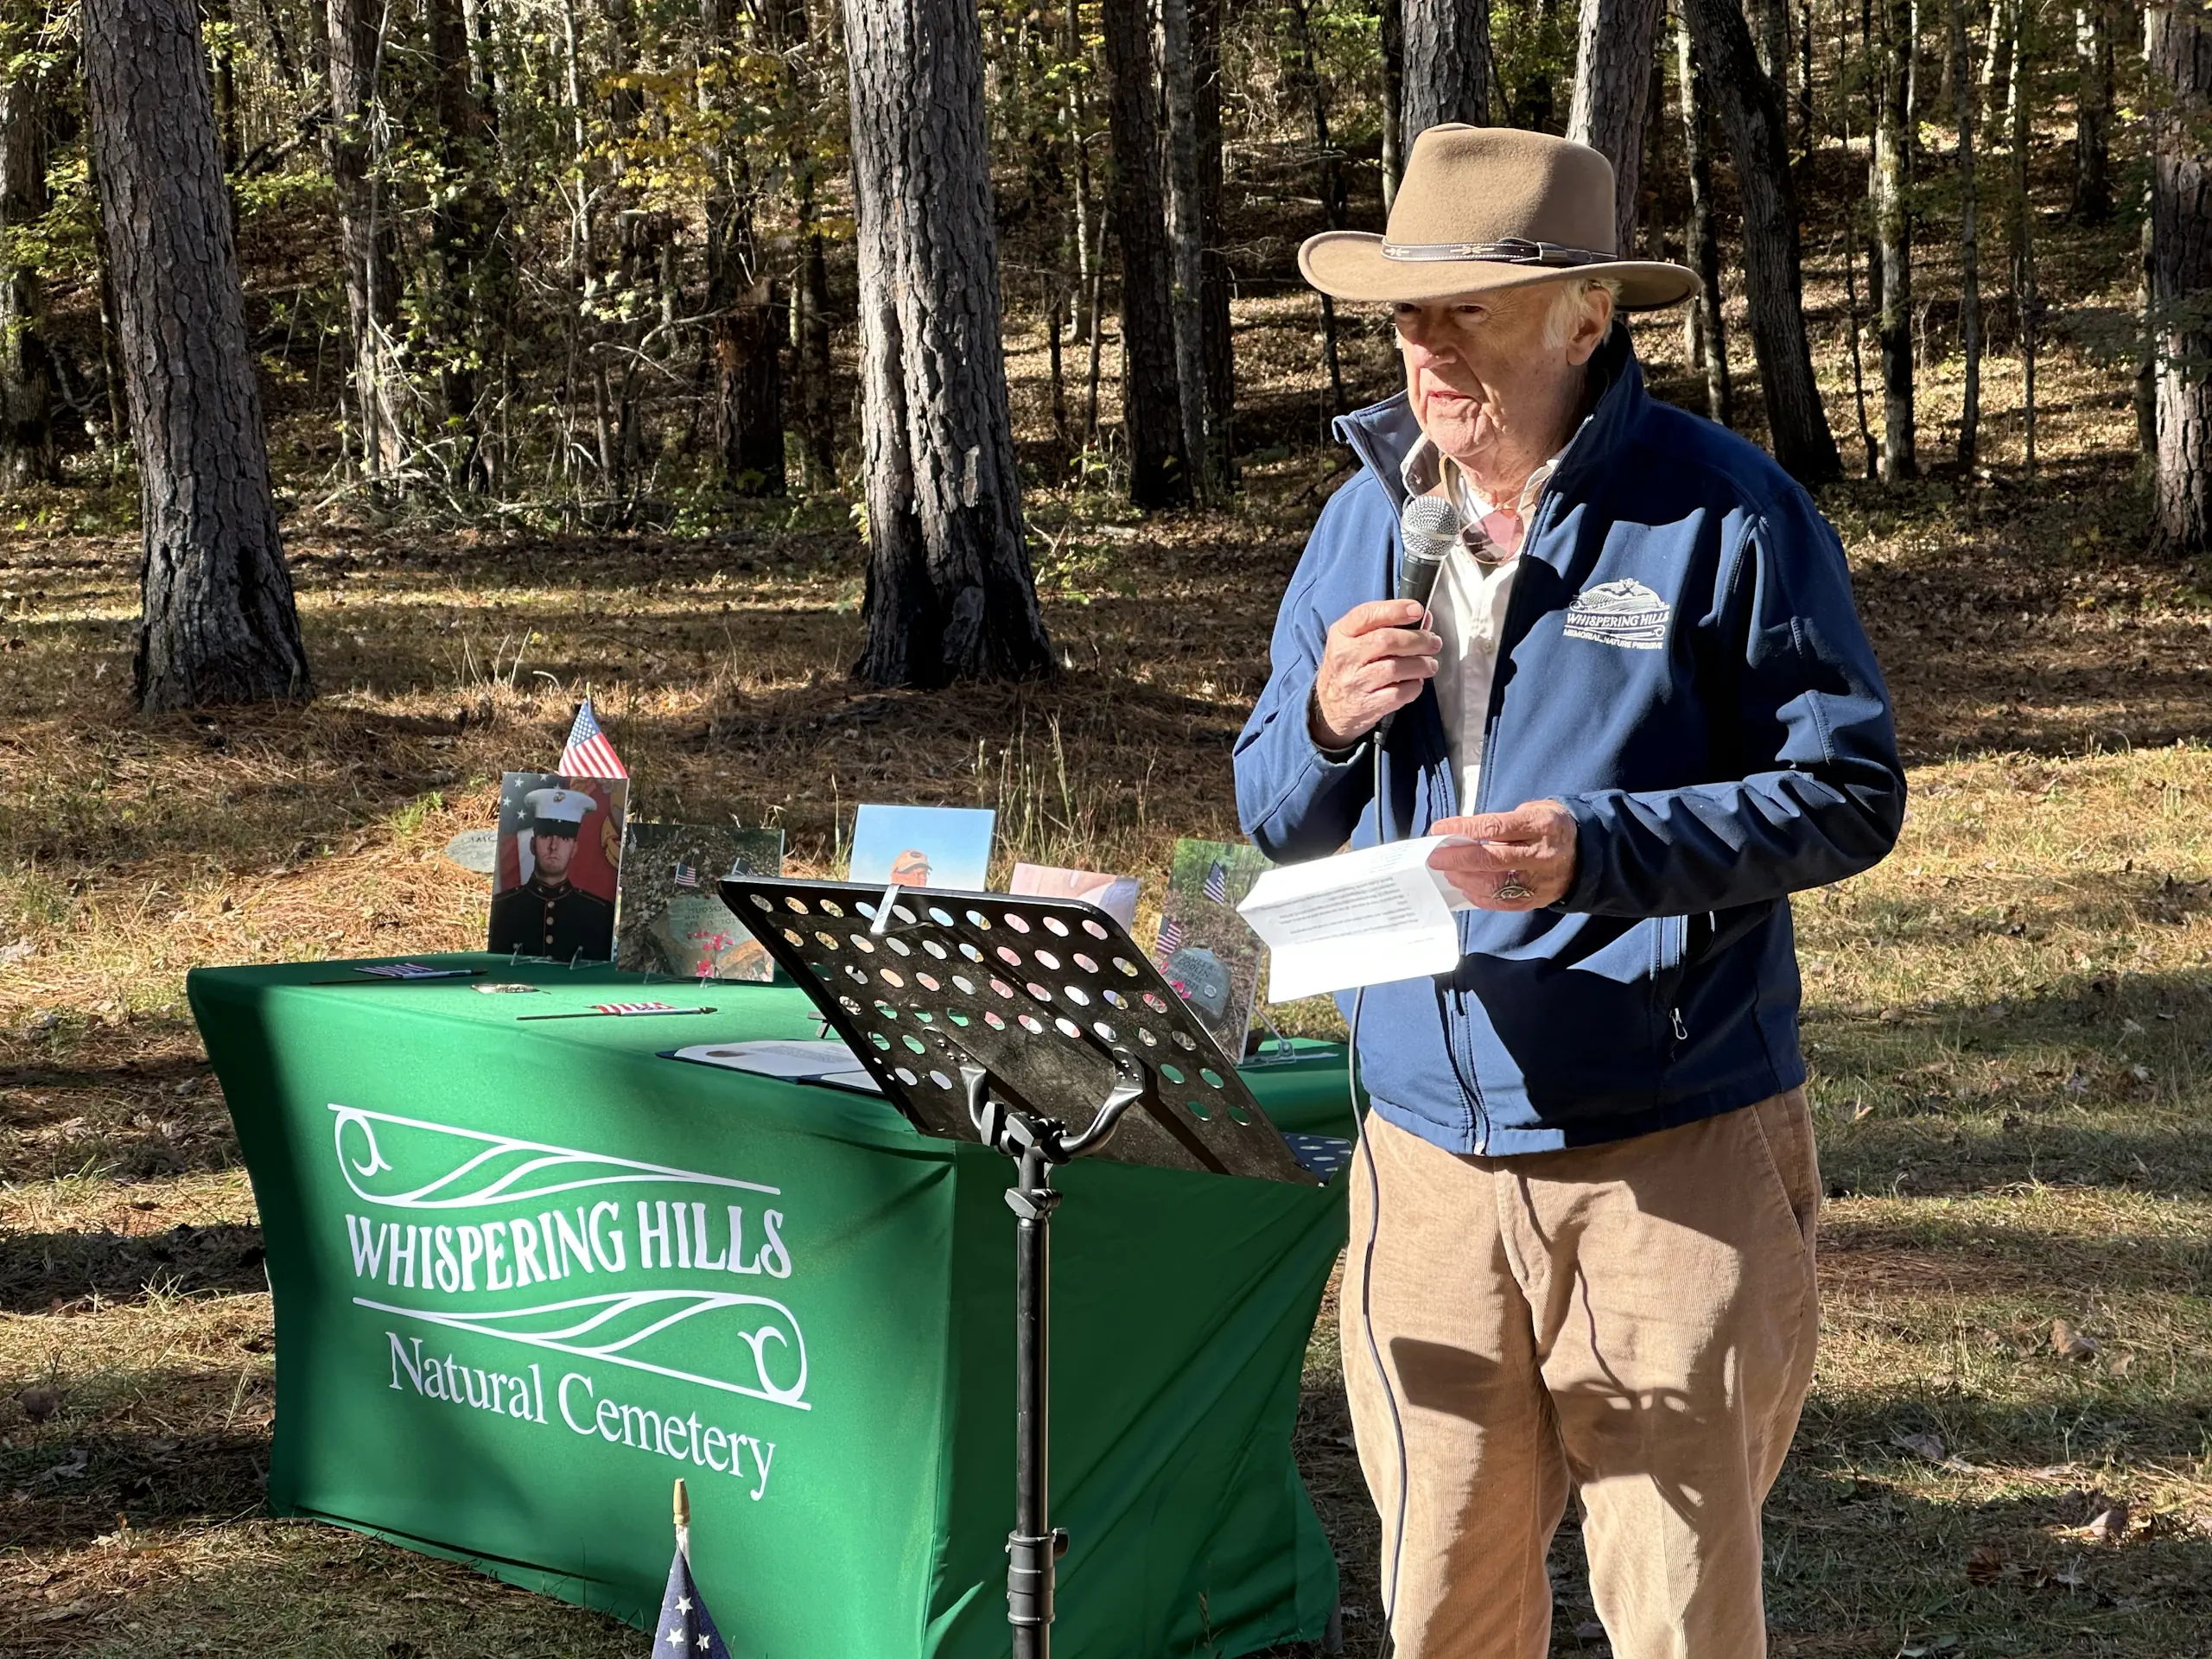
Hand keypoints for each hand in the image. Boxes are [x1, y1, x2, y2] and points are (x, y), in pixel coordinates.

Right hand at [1310, 599, 1441, 748]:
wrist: (1329, 708)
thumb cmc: (1347, 669)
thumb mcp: (1354, 641)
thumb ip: (1386, 627)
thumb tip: (1423, 620)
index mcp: (1341, 634)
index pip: (1367, 615)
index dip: (1395, 610)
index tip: (1417, 609)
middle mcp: (1345, 657)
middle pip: (1386, 640)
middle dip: (1418, 639)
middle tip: (1433, 642)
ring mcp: (1355, 683)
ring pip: (1396, 668)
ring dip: (1421, 664)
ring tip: (1429, 664)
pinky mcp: (1366, 705)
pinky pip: (1399, 693)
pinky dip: (1414, 686)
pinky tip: (1415, 682)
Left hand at [1428, 802, 1578, 910]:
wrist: (1588, 853)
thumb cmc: (1550, 827)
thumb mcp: (1533, 811)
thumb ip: (1502, 823)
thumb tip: (1465, 835)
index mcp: (1540, 826)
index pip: (1494, 828)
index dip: (1463, 829)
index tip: (1439, 830)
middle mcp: (1541, 855)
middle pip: (1491, 859)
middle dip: (1457, 859)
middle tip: (1435, 857)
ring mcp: (1540, 881)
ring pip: (1495, 885)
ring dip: (1465, 879)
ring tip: (1448, 872)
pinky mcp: (1538, 899)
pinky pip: (1503, 903)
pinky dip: (1480, 896)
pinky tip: (1466, 887)